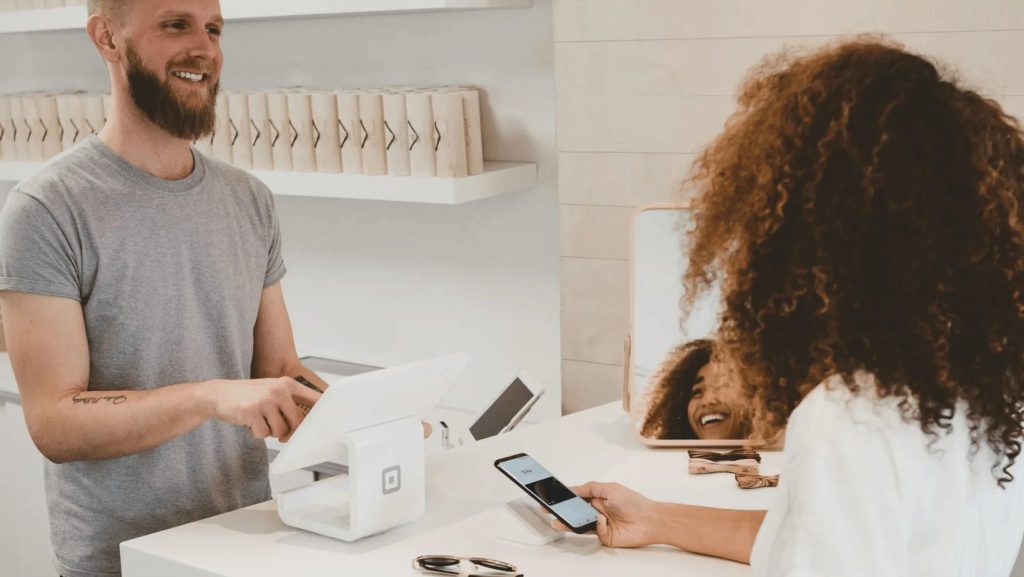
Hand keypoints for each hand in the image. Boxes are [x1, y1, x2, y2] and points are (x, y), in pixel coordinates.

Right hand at [203, 377, 320, 441]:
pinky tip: (250, 423)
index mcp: (287, 384)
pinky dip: (257, 434)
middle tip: (281, 432)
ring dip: (271, 432)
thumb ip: (289, 403)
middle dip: (290, 431)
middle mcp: (278, 390)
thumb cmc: (247, 396)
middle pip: (298, 422)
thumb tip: (307, 423)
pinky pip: (264, 434)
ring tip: (260, 421)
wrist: (217, 394)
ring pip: (280, 431)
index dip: (323, 412)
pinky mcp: (252, 412)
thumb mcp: (271, 391)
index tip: (331, 422)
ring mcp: (265, 401)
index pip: (314, 398)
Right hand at [551, 482, 663, 547]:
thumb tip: (574, 488)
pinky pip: (594, 532)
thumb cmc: (634, 502)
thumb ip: (590, 488)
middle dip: (563, 511)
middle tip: (550, 510)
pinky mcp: (604, 537)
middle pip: (575, 512)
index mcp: (598, 498)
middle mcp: (597, 511)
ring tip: (559, 521)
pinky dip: (597, 526)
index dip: (565, 498)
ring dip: (569, 523)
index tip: (553, 498)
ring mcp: (600, 525)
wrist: (650, 520)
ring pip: (580, 524)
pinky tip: (603, 520)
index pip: (577, 498)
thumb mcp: (610, 488)